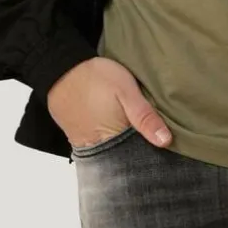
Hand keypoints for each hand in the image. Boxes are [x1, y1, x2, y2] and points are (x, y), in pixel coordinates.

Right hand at [46, 56, 172, 149]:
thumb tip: (166, 141)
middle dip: (136, 152)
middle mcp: (97, 149)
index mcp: (113, 140)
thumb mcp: (126, 91)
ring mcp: (85, 145)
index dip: (150, 154)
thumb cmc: (96, 77)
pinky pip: (95, 146)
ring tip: (134, 135)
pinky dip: (106, 141)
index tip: (164, 149)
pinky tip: (115, 130)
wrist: (61, 69)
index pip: (136, 159)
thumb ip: (145, 116)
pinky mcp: (76, 137)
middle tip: (151, 139)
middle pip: (123, 158)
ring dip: (121, 147)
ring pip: (109, 153)